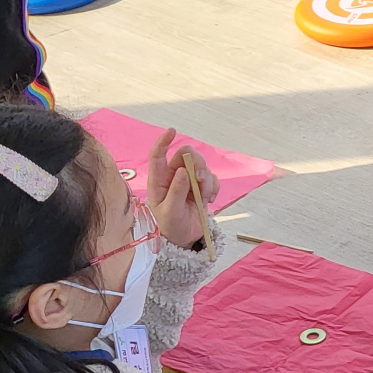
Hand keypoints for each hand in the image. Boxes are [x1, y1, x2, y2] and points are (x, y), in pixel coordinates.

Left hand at [145, 127, 218, 249]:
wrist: (183, 241)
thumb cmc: (169, 227)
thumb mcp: (170, 211)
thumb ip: (176, 191)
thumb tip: (182, 170)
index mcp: (159, 180)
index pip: (159, 155)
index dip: (164, 142)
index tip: (173, 131)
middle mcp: (173, 177)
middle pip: (186, 156)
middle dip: (197, 163)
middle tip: (201, 178)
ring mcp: (189, 182)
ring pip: (202, 167)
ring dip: (207, 180)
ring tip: (205, 197)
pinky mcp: (202, 189)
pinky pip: (212, 179)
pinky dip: (214, 187)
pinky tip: (210, 200)